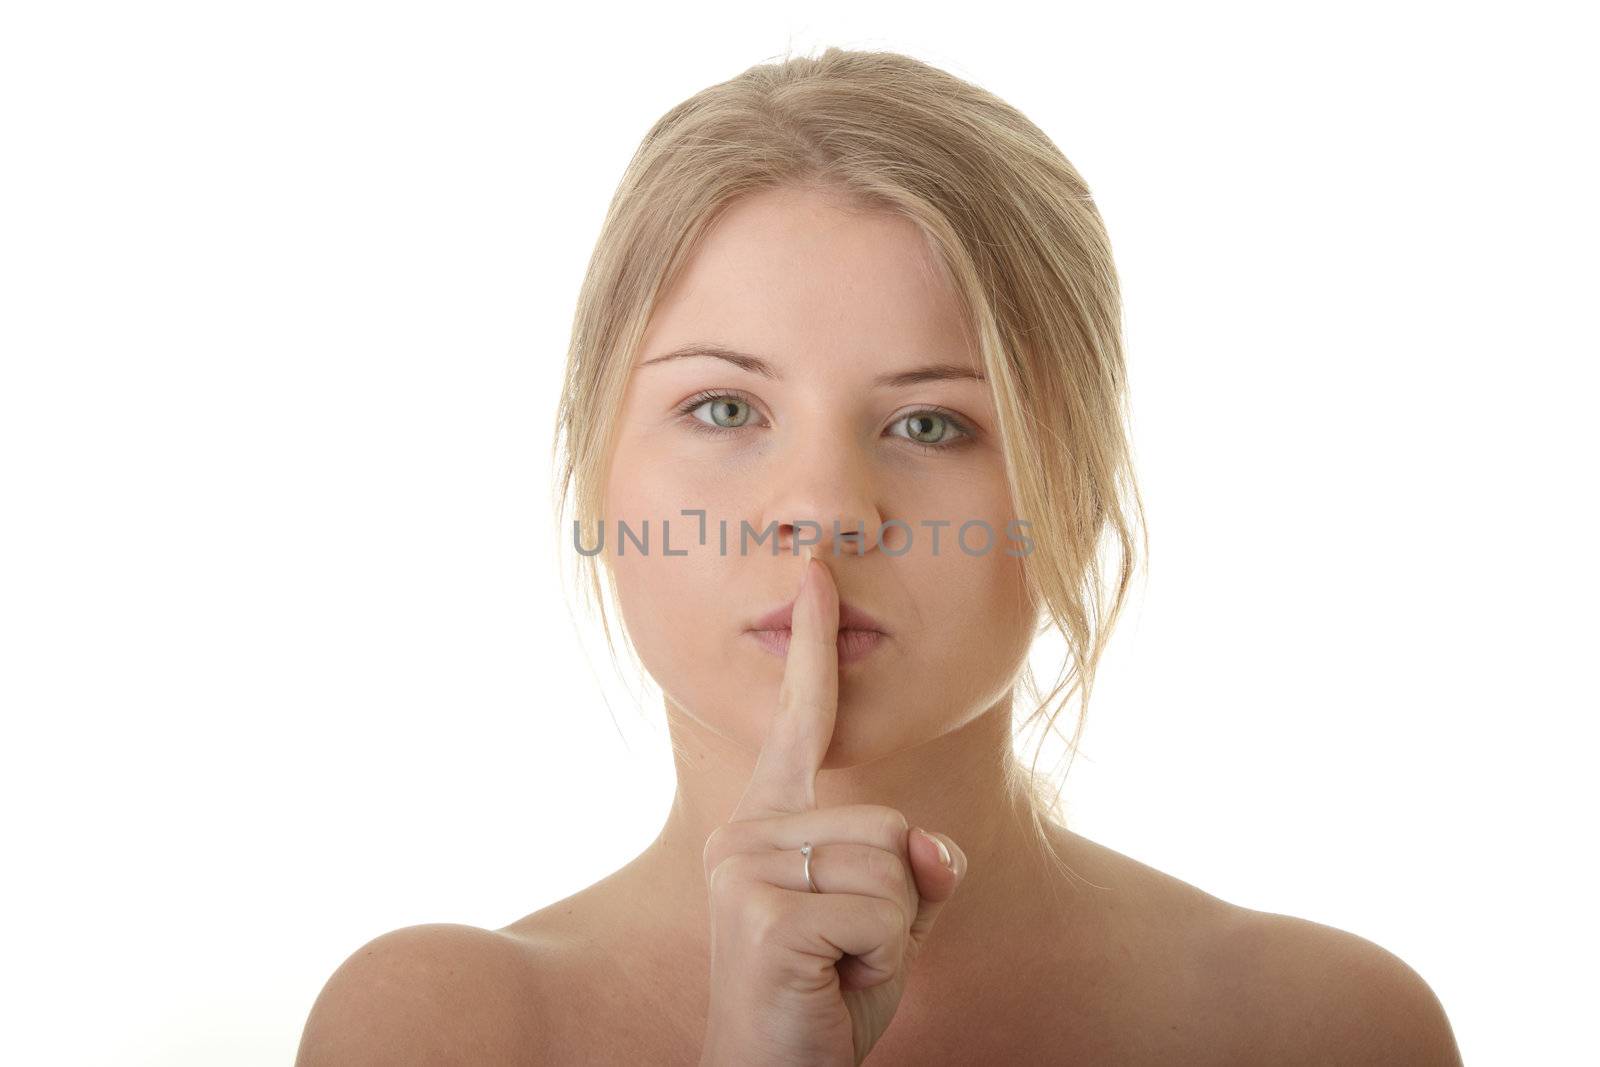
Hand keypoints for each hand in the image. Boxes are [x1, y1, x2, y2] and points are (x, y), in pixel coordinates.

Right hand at [699, 550, 967, 1065]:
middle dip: (900, 898)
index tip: (816, 576)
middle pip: (891, 820)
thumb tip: (931, 849)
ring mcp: (746, 870)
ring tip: (837, 967)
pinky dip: (881, 960)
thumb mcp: (888, 920)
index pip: (801, 723)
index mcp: (769, 822)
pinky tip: (831, 983)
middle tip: (847, 952)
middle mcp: (745, 832)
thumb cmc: (826, 994)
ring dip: (892, 933)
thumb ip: (914, 867)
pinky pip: (883, 910)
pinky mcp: (766, 915)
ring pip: (893, 864)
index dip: (815, 648)